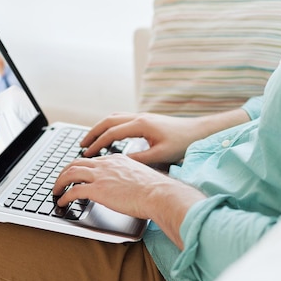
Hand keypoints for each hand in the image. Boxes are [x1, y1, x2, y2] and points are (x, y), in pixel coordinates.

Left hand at [52, 154, 205, 248]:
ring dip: (59, 182)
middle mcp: (106, 164)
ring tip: (55, 190)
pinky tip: (62, 202)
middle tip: (59, 180)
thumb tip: (125, 186)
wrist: (158, 193)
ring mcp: (100, 176)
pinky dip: (64, 196)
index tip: (76, 174)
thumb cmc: (155, 189)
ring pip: (70, 174)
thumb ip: (128, 177)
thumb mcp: (140, 176)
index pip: (93, 160)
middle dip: (65, 172)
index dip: (81, 167)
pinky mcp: (97, 190)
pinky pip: (73, 191)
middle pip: (76, 163)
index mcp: (116, 159)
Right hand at [81, 110, 251, 165]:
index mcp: (140, 125)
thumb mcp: (159, 155)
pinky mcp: (147, 120)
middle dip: (93, 132)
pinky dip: (111, 126)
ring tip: (91, 139)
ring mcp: (143, 117)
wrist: (199, 132)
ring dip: (101, 127)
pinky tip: (111, 136)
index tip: (86, 154)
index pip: (111, 133)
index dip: (96, 144)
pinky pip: (122, 119)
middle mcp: (139, 117)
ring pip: (114, 118)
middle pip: (108, 121)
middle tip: (81, 145)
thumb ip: (138, 159)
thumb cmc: (182, 144)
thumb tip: (118, 163)